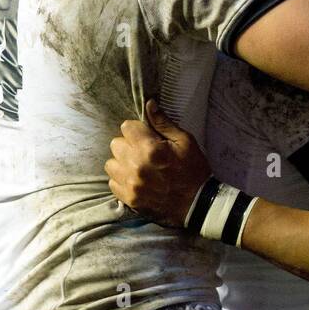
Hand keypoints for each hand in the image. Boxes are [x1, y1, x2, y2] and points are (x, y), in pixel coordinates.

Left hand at [106, 100, 210, 226]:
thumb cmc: (194, 171)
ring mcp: (131, 184)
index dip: (137, 130)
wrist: (197, 205)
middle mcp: (136, 165)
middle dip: (128, 145)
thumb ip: (163, 123)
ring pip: (111, 163)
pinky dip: (121, 180)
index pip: (126, 127)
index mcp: (150, 149)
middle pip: (116, 144)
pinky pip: (112, 182)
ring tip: (137, 167)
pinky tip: (136, 180)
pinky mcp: (129, 198)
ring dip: (122, 163)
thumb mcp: (185, 142)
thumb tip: (148, 104)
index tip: (147, 137)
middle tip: (143, 153)